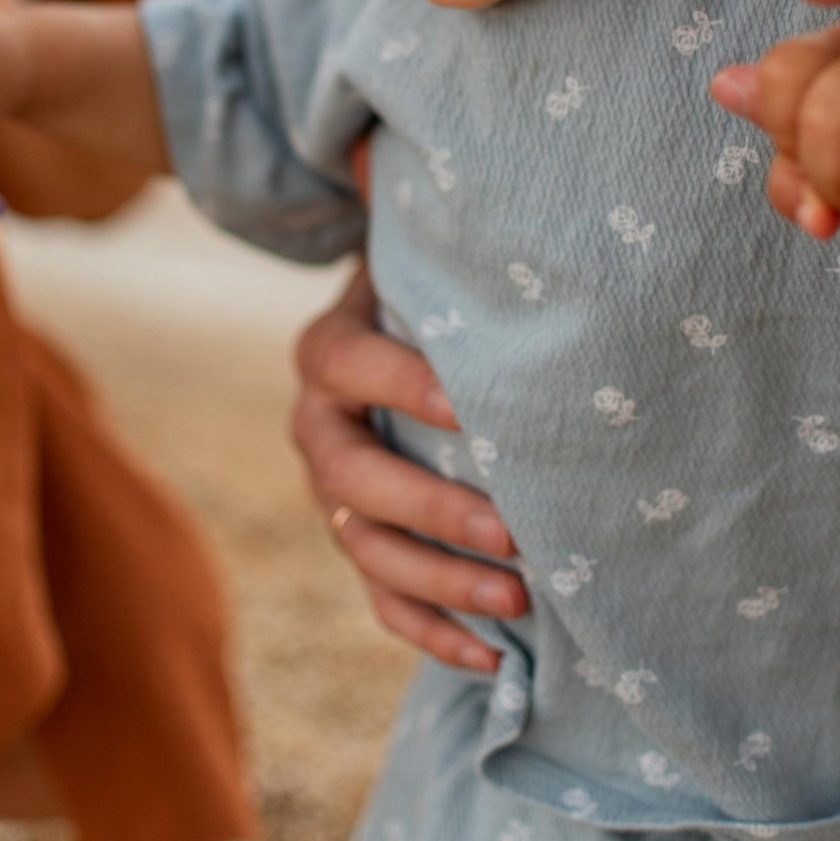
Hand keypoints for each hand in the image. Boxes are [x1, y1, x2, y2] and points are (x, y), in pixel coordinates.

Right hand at [292, 265, 527, 672]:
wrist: (395, 336)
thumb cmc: (431, 299)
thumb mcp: (425, 267)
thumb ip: (430, 243)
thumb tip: (434, 183)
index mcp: (327, 354)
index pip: (352, 366)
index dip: (405, 385)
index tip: (472, 409)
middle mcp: (319, 428)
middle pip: (355, 480)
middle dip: (433, 511)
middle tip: (511, 531)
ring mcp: (333, 497)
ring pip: (369, 552)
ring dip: (443, 583)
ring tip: (520, 598)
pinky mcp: (360, 545)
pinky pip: (384, 602)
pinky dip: (435, 635)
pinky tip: (497, 657)